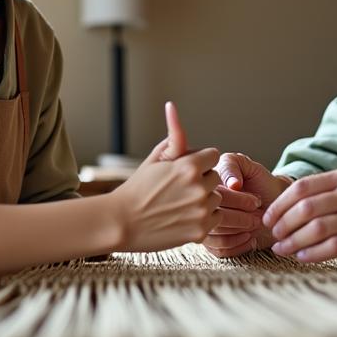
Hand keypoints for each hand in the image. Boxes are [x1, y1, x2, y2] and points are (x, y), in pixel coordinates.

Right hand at [109, 102, 222, 251]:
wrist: (120, 223)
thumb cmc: (136, 189)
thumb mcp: (154, 159)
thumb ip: (173, 136)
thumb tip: (172, 106)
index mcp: (188, 166)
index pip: (213, 155)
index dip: (200, 161)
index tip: (186, 169)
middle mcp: (198, 187)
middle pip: (215, 177)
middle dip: (201, 180)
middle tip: (179, 189)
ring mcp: (200, 210)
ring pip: (216, 198)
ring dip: (204, 199)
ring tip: (180, 204)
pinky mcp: (200, 230)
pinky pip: (215, 218)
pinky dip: (204, 218)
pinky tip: (184, 217)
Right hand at [202, 153, 289, 257]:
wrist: (271, 200)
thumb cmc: (258, 181)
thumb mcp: (247, 165)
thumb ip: (234, 166)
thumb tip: (232, 185)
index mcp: (204, 185)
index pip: (214, 197)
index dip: (238, 201)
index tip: (256, 201)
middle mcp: (200, 206)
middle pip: (213, 220)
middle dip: (241, 219)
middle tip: (257, 216)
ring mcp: (204, 225)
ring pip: (215, 237)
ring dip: (239, 232)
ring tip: (254, 225)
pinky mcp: (213, 243)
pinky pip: (219, 250)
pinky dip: (237, 246)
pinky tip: (250, 238)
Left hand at [263, 165, 336, 262]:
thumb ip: (332, 189)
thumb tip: (290, 203)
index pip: (303, 187)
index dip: (280, 204)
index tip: (269, 217)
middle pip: (305, 208)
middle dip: (282, 224)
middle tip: (273, 235)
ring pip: (315, 229)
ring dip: (293, 242)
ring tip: (282, 249)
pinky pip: (333, 248)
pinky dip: (312, 254)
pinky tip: (302, 257)